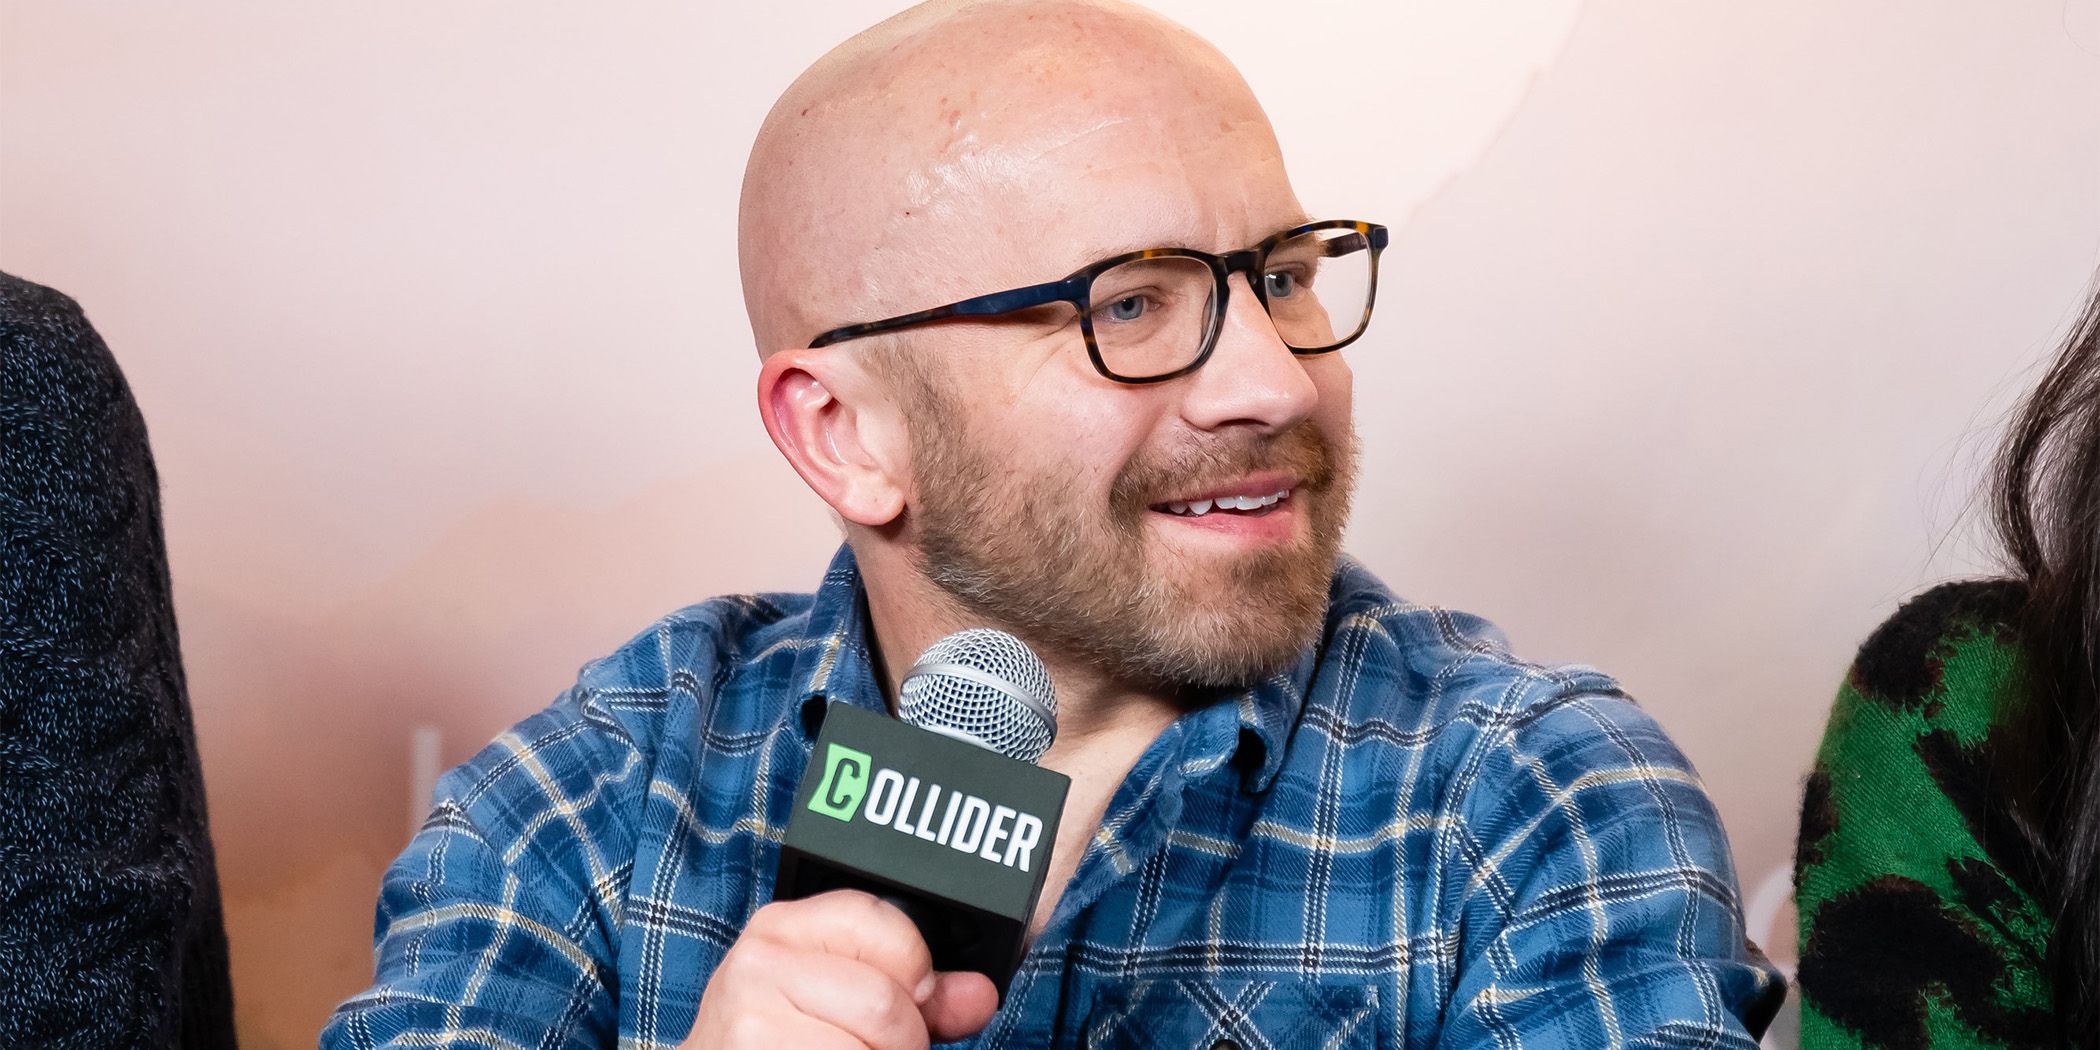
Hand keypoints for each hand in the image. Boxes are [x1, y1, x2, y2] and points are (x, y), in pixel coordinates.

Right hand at [683, 890, 999, 1048]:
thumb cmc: (777, 1043)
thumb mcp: (839, 1001)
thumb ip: (917, 994)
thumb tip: (978, 995)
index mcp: (784, 927)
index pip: (886, 924)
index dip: (916, 976)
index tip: (908, 1001)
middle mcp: (760, 962)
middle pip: (888, 1002)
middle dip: (902, 1042)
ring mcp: (750, 1017)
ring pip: (874, 1047)